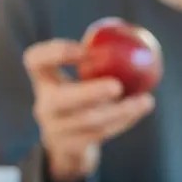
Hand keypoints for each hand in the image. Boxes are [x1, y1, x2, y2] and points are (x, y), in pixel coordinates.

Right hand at [23, 39, 154, 181]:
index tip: (84, 48)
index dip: (55, 53)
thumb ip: (99, 58)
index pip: (35, 61)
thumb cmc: (81, 97)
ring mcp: (56, 130)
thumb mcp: (81, 76)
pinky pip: (102, 134)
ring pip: (89, 121)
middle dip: (90, 93)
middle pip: (61, 100)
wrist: (67, 143)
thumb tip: (135, 34)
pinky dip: (125, 120)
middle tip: (117, 86)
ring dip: (121, 111)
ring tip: (146, 100)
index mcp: (42, 80)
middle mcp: (44, 106)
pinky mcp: (73, 147)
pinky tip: (142, 108)